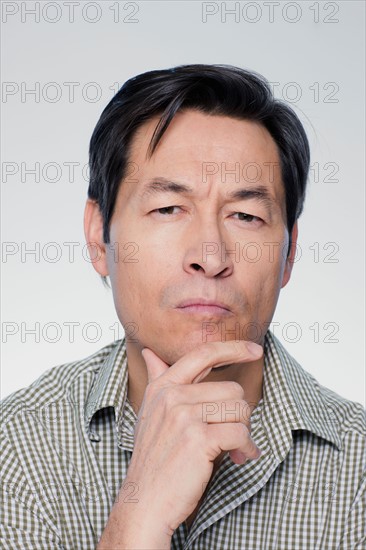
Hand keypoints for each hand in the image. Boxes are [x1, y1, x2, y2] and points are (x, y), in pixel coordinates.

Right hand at [125, 340, 262, 534]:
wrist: (145, 503)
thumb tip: (151, 353)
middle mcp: (171, 396)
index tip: (254, 349)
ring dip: (244, 432)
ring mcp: (184, 416)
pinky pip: (241, 433)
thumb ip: (157, 380)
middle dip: (239, 415)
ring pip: (239, 409)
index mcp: (163, 386)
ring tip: (234, 449)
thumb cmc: (153, 458)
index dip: (232, 348)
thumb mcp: (150, 413)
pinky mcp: (198, 439)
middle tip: (231, 435)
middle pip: (232, 389)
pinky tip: (238, 459)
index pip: (203, 354)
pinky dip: (246, 448)